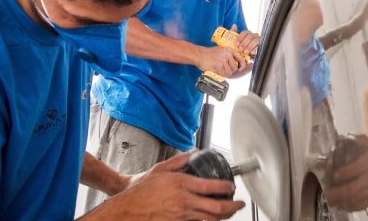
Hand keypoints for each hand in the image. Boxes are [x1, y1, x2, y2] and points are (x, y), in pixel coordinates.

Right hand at [91, 153, 244, 220]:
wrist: (128, 209)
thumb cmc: (141, 190)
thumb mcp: (160, 169)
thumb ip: (179, 160)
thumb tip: (194, 152)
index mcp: (180, 184)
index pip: (210, 186)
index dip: (226, 188)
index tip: (232, 186)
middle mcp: (183, 201)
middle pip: (216, 207)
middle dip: (232, 207)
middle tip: (239, 203)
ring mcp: (181, 215)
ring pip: (210, 218)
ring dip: (224, 216)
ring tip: (231, 211)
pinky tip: (214, 218)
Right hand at [195, 46, 244, 76]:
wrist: (199, 55)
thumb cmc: (209, 53)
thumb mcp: (221, 50)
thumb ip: (229, 54)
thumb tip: (236, 62)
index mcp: (229, 50)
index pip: (241, 58)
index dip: (242, 65)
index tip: (240, 68)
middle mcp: (227, 54)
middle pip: (235, 67)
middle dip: (231, 70)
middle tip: (224, 69)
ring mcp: (223, 60)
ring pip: (230, 72)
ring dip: (225, 73)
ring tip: (220, 70)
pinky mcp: (219, 65)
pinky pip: (224, 74)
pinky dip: (221, 74)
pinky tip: (217, 71)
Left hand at [231, 25, 259, 57]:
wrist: (245, 55)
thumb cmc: (240, 46)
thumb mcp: (236, 40)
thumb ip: (234, 33)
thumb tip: (234, 25)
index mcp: (247, 33)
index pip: (244, 33)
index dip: (240, 38)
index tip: (236, 44)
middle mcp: (253, 35)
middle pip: (250, 36)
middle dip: (244, 43)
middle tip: (240, 49)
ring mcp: (258, 40)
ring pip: (255, 41)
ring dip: (249, 47)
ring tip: (245, 52)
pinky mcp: (260, 46)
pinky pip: (258, 46)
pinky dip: (255, 49)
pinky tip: (251, 53)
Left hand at [325, 135, 367, 210]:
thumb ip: (364, 140)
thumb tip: (350, 135)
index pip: (352, 170)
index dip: (341, 174)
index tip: (333, 175)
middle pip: (351, 188)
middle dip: (337, 193)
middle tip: (326, 194)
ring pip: (355, 198)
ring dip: (342, 202)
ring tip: (330, 203)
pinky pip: (363, 204)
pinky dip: (353, 207)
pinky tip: (344, 207)